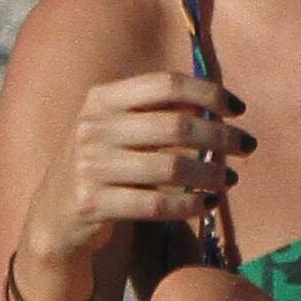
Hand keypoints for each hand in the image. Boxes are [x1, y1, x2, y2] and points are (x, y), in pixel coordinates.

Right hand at [12, 73, 250, 300]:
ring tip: (231, 179)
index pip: (166, 84)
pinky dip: (189, 206)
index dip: (208, 93)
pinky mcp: (92, 204)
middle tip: (247, 146)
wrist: (53, 216)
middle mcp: (92, 127)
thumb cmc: (102, 165)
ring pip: (170, 168)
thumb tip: (219, 105)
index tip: (237, 109)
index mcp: (101, 98)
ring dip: (210, 174)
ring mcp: (89, 167)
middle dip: (220, 136)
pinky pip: (156, 204)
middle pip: (175, 126)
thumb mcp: (116, 128)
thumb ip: (155, 112)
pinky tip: (207, 205)